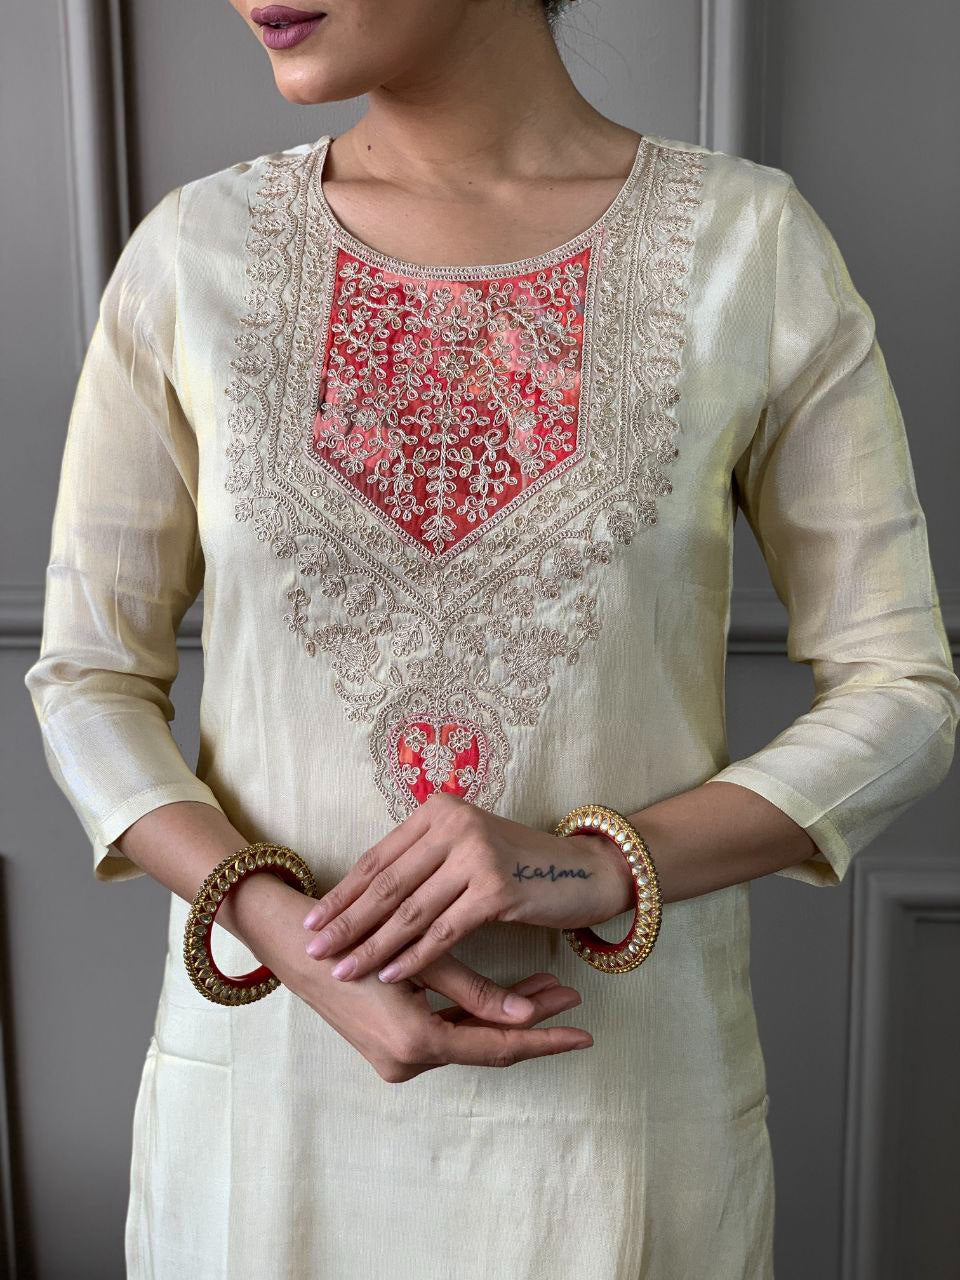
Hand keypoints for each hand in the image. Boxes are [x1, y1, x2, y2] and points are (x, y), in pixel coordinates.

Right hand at [234, 872, 593, 1082]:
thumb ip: (474, 992)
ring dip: (504, 1013)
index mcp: (414, 1043)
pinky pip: (445, 1031)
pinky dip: (474, 1013)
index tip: (582, 1032)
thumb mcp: (420, 959)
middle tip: (572, 996)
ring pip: (467, 1037)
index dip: (543, 1039)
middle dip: (530, 1020)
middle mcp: (405, 1061)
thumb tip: (528, 1016)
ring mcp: (395, 1056)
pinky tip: (503, 994)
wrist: (294, 943)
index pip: (495, 1048)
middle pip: (485, 1044)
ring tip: (549, 987)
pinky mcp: (390, 1042)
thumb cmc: (354, 938)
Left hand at [300, 791, 634, 983]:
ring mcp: (475, 854)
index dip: (343, 893)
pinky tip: (390, 976)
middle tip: (313, 951)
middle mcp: (454, 824)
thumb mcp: (466, 849)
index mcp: (439, 811)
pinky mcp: (496, 889)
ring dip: (372, 946)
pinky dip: (413, 957)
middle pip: (387, 884)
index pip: (379, 858)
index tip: (311, 922)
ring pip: (410, 911)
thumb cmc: (519, 866)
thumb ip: (423, 862)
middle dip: (346, 922)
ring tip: (343, 970)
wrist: (584, 871)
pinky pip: (443, 932)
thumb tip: (362, 899)